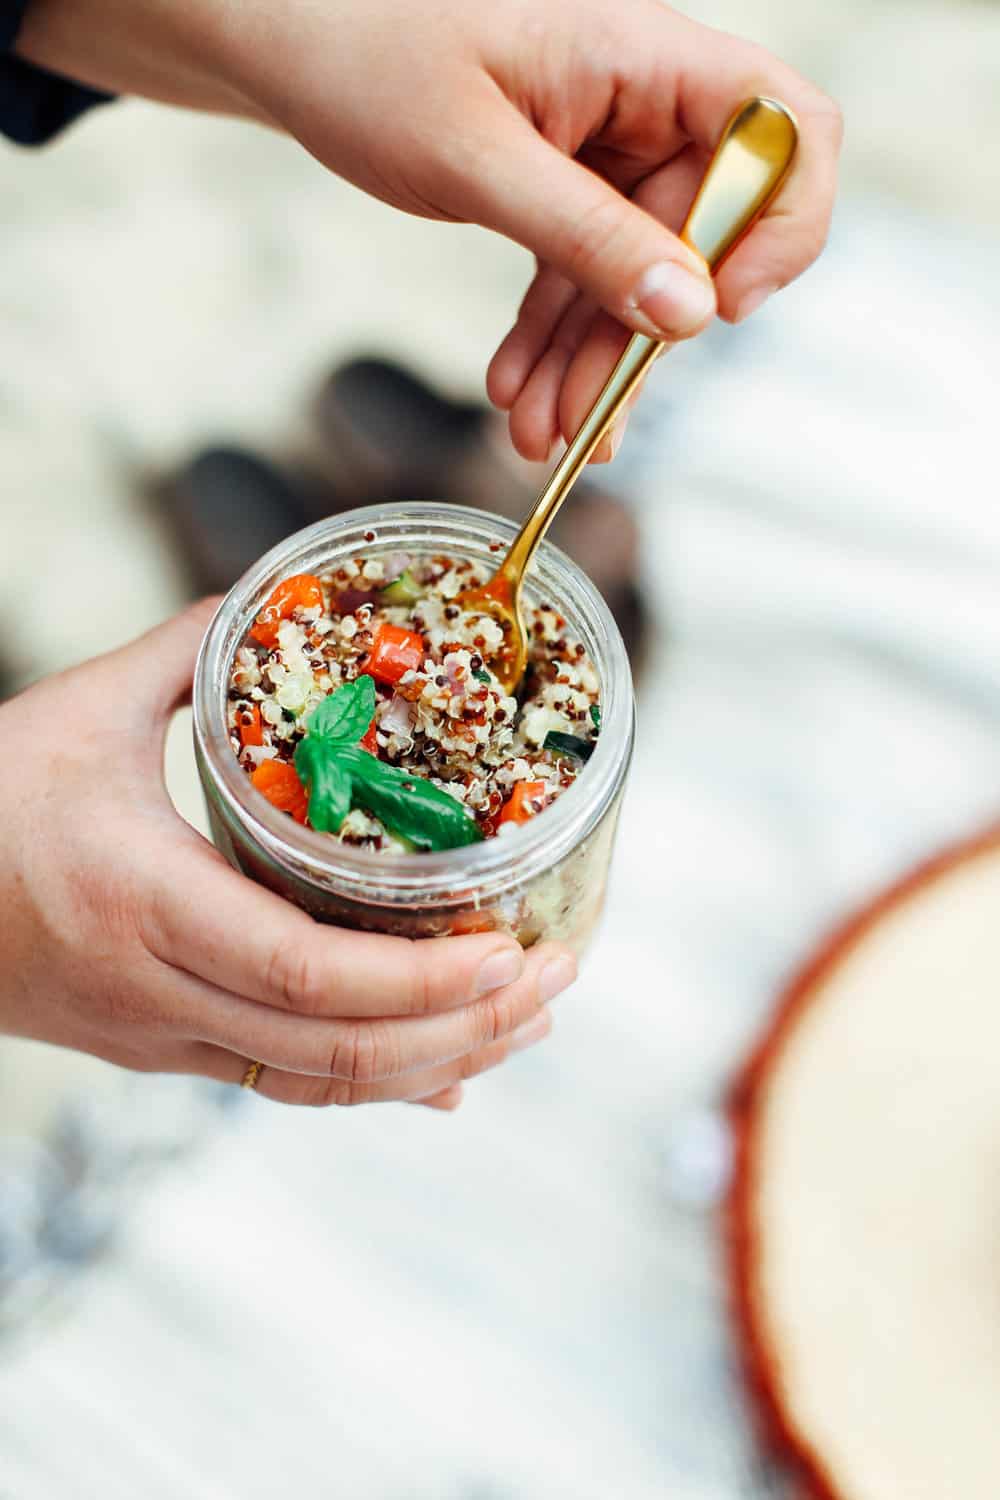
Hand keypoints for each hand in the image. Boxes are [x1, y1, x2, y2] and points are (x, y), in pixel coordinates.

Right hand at [1, 600, 573, 1107]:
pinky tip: (448, 1076)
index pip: (307, 976)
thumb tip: (281, 600)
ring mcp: (161, 1034)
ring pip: (321, 1084)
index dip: (424, 980)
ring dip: (438, 1061)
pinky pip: (286, 1082)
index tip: (512, 949)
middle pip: (337, 1050)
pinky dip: (378, 1082)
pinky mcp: (162, 1047)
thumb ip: (189, 649)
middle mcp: (159, 990)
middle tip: (557, 982)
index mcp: (144, 901)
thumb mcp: (83, 709)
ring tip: (528, 1023)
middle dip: (467, 1025)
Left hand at [19, 0, 840, 461]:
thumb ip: (587, 237)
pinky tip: (517, 391)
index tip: (722, 309)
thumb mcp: (478, 158)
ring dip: (586, 362)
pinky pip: (580, 274)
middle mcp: (642, 101)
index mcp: (645, 55)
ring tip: (534, 432)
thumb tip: (688, 313)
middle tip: (582, 427)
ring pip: (633, 275)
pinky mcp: (563, 186)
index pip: (782, 128)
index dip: (779, 224)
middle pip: (696, 238)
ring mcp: (606, 148)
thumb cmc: (367, 50)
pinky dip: (551, 337)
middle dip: (635, 344)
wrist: (286, 38)